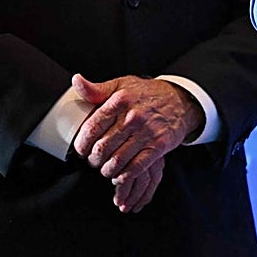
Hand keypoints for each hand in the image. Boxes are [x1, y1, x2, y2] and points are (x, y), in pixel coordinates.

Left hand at [70, 74, 203, 210]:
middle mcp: (133, 116)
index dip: (82, 143)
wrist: (179, 101)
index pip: (92, 127)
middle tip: (93, 160)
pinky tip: (119, 175)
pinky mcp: (159, 146)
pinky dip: (124, 176)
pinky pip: (136, 167)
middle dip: (93, 159)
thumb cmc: (146, 94)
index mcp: (120, 101)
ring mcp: (147, 132)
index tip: (81, 149)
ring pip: (117, 161)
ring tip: (105, 168)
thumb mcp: (121, 85)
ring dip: (106, 170)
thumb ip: (97, 89)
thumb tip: (76, 81)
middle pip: (102, 148)